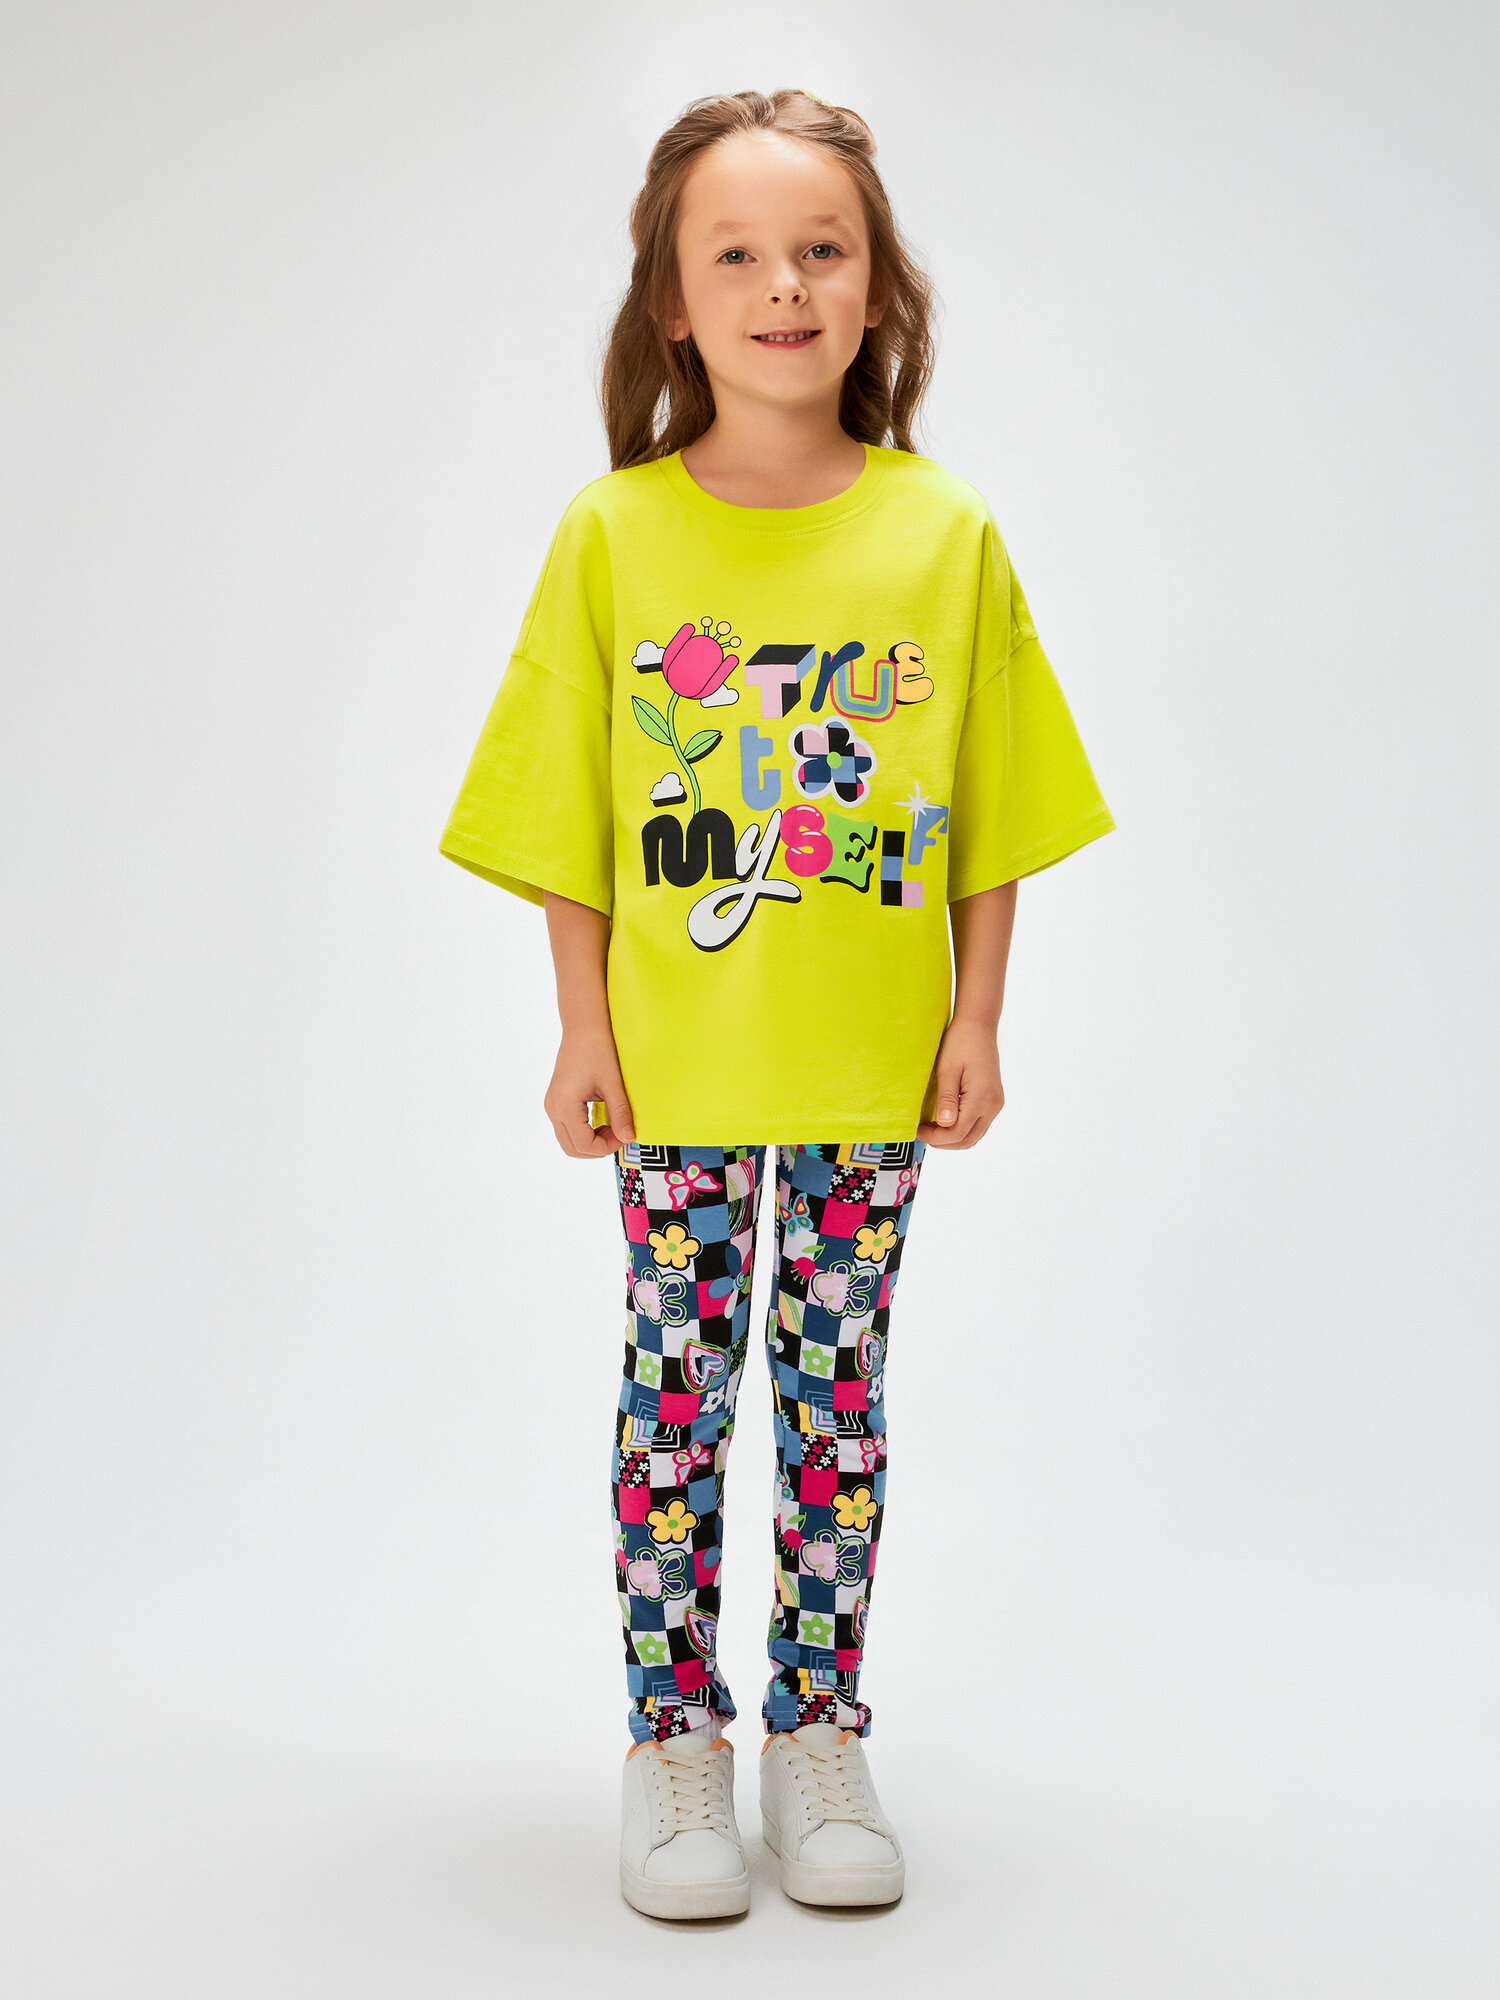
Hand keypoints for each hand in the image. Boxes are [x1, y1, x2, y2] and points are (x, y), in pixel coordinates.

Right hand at [544, 1026, 636, 1157]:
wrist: (583, 1028)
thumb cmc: (597, 1049)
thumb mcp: (613, 1084)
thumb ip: (620, 1113)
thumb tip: (629, 1138)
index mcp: (564, 1106)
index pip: (584, 1144)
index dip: (607, 1147)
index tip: (624, 1136)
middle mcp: (553, 1108)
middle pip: (572, 1148)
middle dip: (597, 1148)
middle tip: (619, 1135)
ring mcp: (552, 1105)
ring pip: (568, 1141)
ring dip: (591, 1142)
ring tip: (612, 1127)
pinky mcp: (556, 1101)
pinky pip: (567, 1128)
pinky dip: (585, 1132)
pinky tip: (602, 1120)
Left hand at [915, 1018, 1004, 1148]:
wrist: (978, 1026)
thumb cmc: (960, 1043)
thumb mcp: (947, 1070)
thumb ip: (947, 1099)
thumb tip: (945, 1124)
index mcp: (981, 1099)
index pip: (957, 1133)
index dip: (935, 1137)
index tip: (917, 1129)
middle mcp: (992, 1106)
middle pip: (967, 1140)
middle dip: (943, 1142)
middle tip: (922, 1132)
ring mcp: (995, 1104)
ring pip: (974, 1135)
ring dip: (953, 1138)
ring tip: (932, 1128)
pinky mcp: (994, 1100)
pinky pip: (978, 1124)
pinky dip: (962, 1129)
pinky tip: (946, 1121)